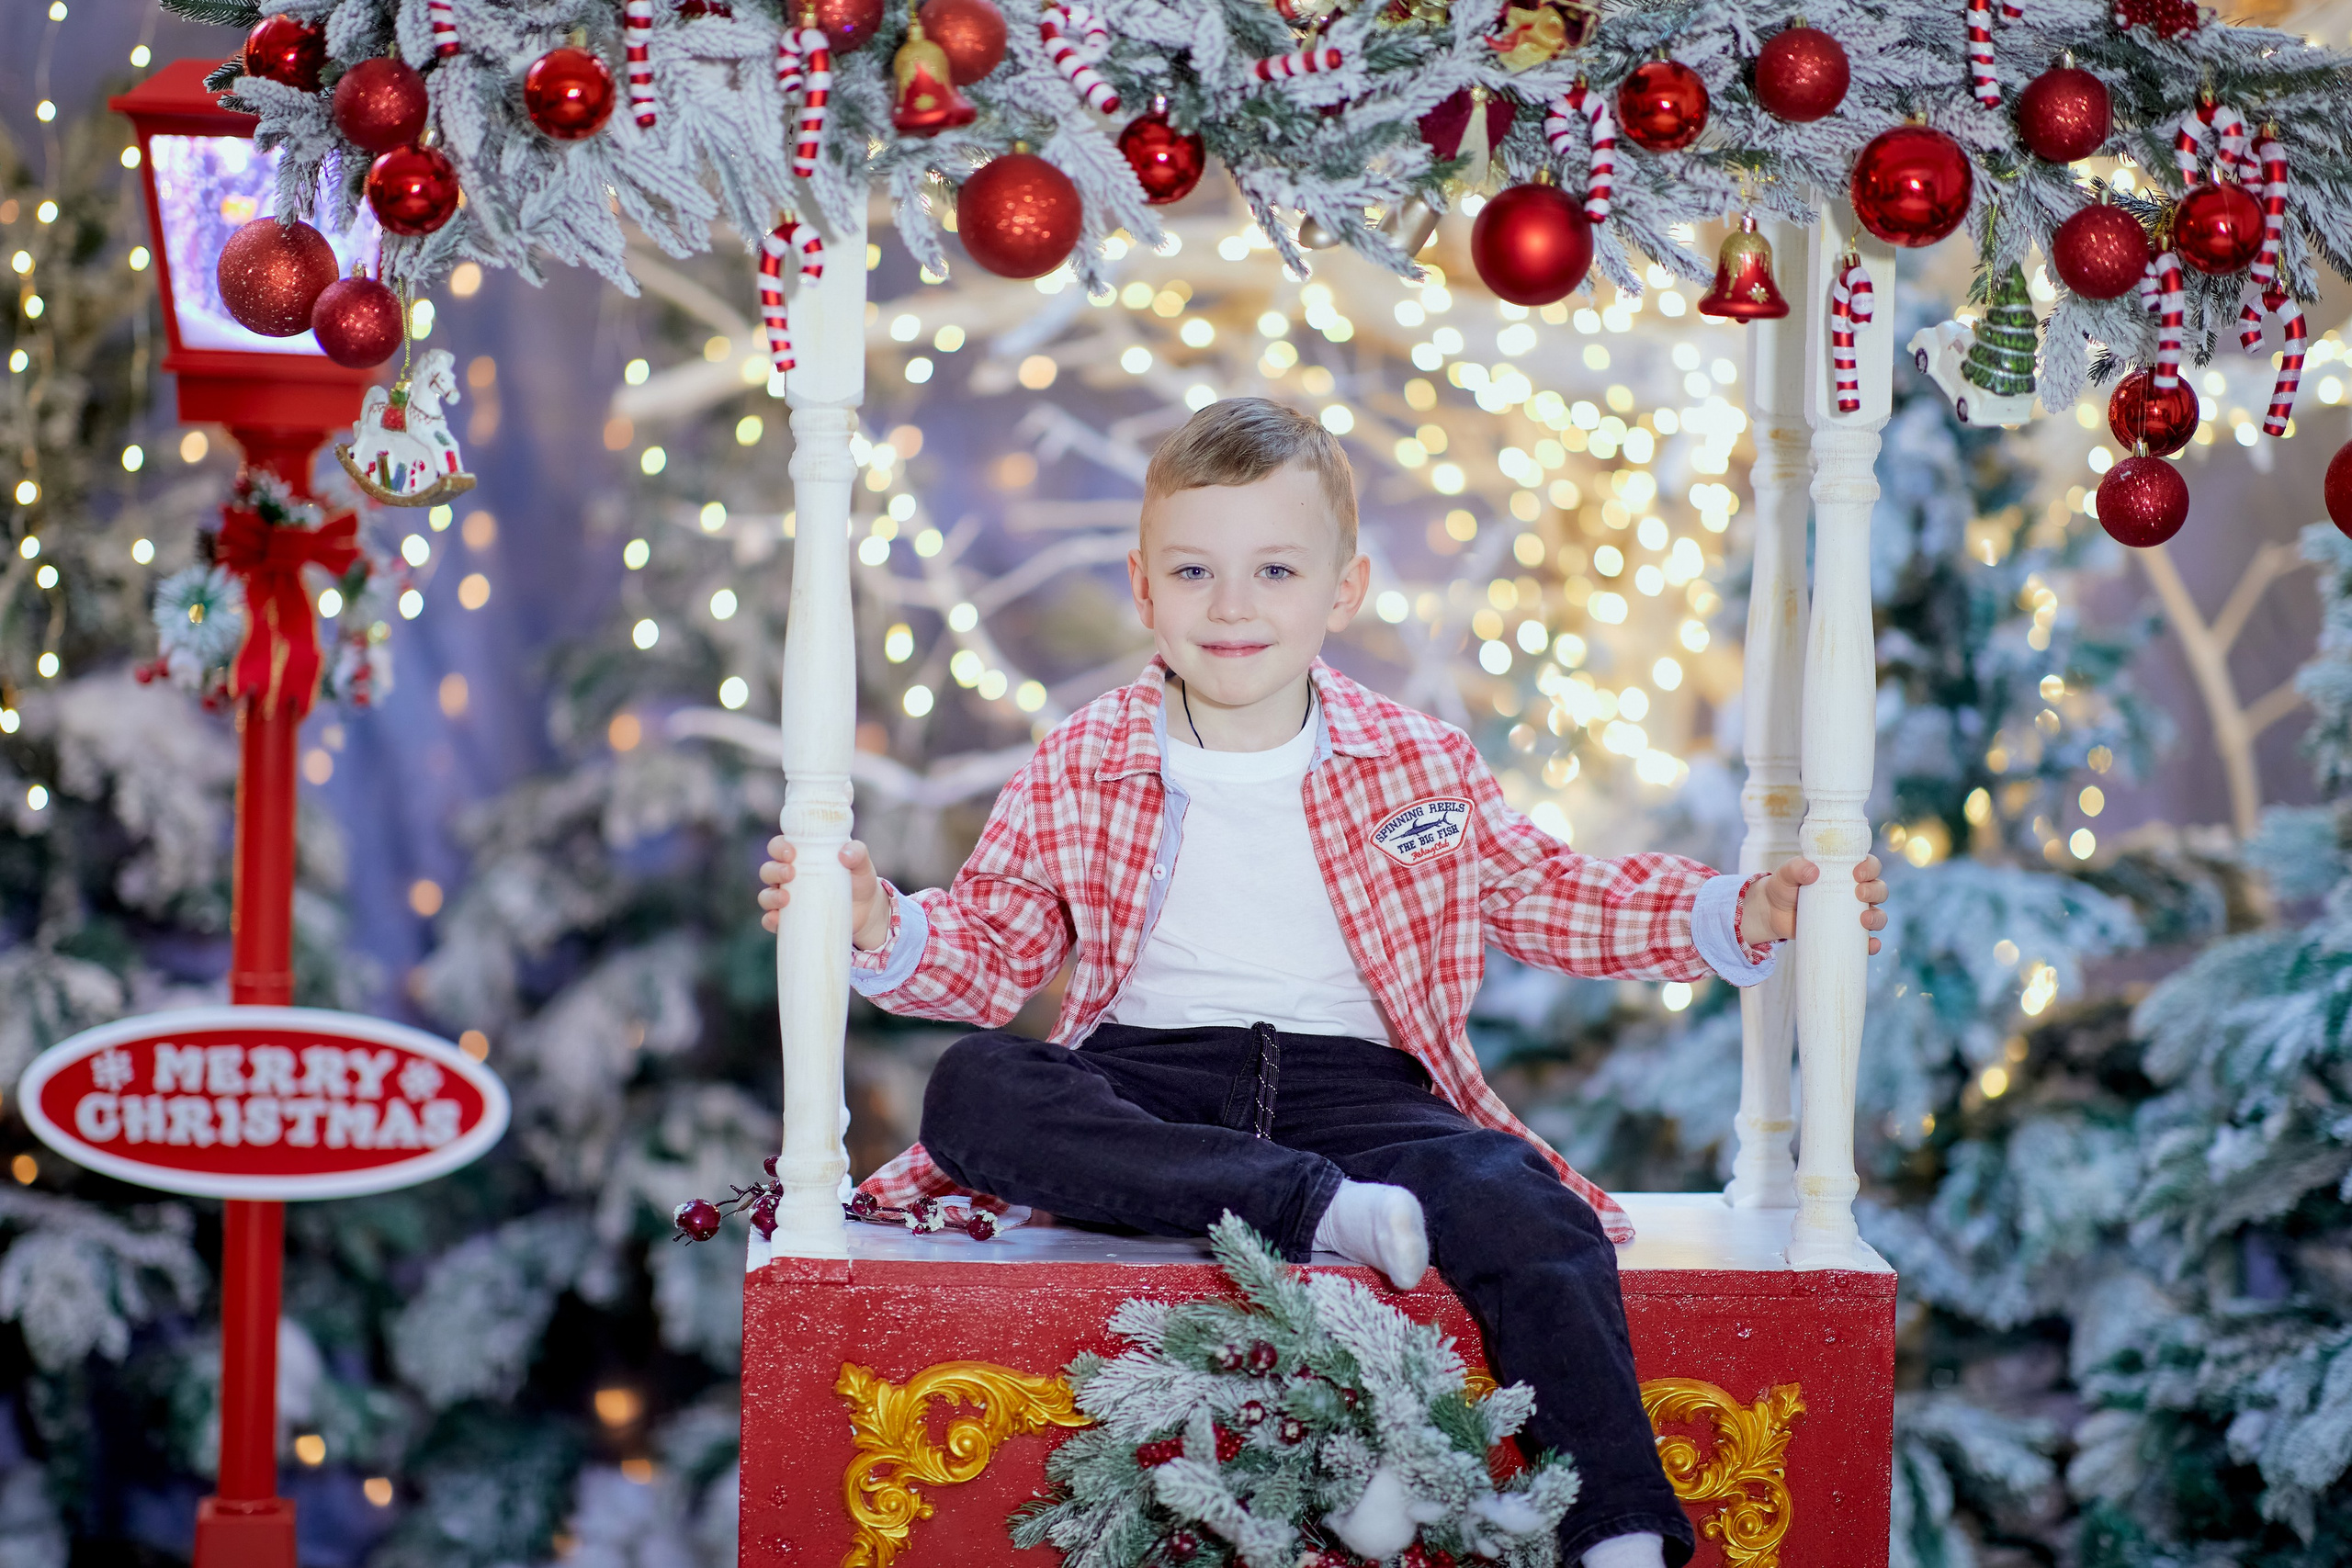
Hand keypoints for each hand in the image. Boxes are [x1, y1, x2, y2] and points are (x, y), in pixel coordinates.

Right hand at [759, 836, 890, 948]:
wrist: (866, 911)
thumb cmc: (858, 879)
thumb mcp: (861, 863)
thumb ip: (857, 852)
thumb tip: (845, 854)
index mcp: (800, 856)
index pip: (778, 846)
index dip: (778, 847)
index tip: (791, 853)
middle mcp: (788, 876)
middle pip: (768, 870)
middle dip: (774, 871)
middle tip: (790, 873)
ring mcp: (787, 899)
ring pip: (765, 896)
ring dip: (770, 897)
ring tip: (785, 899)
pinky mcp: (791, 920)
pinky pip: (771, 921)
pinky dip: (770, 920)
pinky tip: (777, 919)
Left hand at [1741, 856, 1889, 953]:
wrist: (1772, 913)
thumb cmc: (1783, 887)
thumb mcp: (1786, 874)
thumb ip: (1796, 868)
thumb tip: (1813, 871)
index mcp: (1845, 871)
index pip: (1869, 865)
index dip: (1870, 868)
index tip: (1857, 873)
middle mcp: (1854, 891)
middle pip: (1878, 889)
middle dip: (1875, 892)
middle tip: (1859, 894)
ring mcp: (1852, 914)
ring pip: (1878, 914)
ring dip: (1878, 918)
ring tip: (1864, 921)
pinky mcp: (1846, 933)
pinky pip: (1866, 941)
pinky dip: (1872, 944)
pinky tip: (1870, 946)